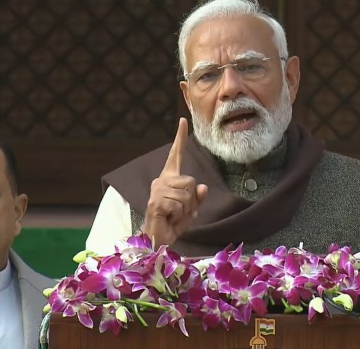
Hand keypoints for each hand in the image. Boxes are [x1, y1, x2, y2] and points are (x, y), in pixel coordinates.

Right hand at [143, 118, 207, 247]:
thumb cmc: (172, 223)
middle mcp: (161, 180)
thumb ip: (197, 199)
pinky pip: (180, 205)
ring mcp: (157, 190)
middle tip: (180, 212)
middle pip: (191, 182)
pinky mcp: (156, 201)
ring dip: (186, 210)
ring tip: (173, 216)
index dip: (180, 138)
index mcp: (169, 179)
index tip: (183, 121)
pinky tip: (169, 218)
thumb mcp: (190, 210)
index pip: (176, 155)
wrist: (157, 239)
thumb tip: (203, 187)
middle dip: (192, 201)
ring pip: (187, 195)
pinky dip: (179, 216)